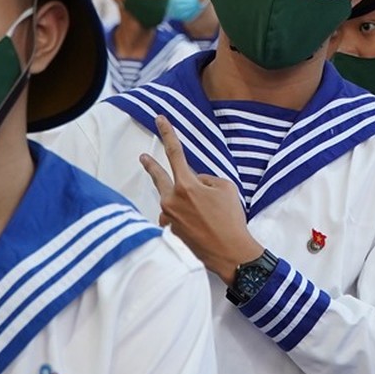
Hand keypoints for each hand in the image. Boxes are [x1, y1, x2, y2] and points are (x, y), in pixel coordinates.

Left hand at [140, 115, 261, 283]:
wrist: (231, 253)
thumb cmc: (231, 219)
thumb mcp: (226, 188)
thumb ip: (206, 179)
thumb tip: (195, 183)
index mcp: (186, 186)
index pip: (174, 153)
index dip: (167, 134)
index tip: (159, 119)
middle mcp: (171, 201)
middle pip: (158, 178)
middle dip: (151, 166)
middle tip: (142, 157)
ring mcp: (169, 219)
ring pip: (171, 201)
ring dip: (183, 202)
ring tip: (205, 214)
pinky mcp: (170, 233)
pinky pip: (175, 218)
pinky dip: (185, 218)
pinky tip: (199, 227)